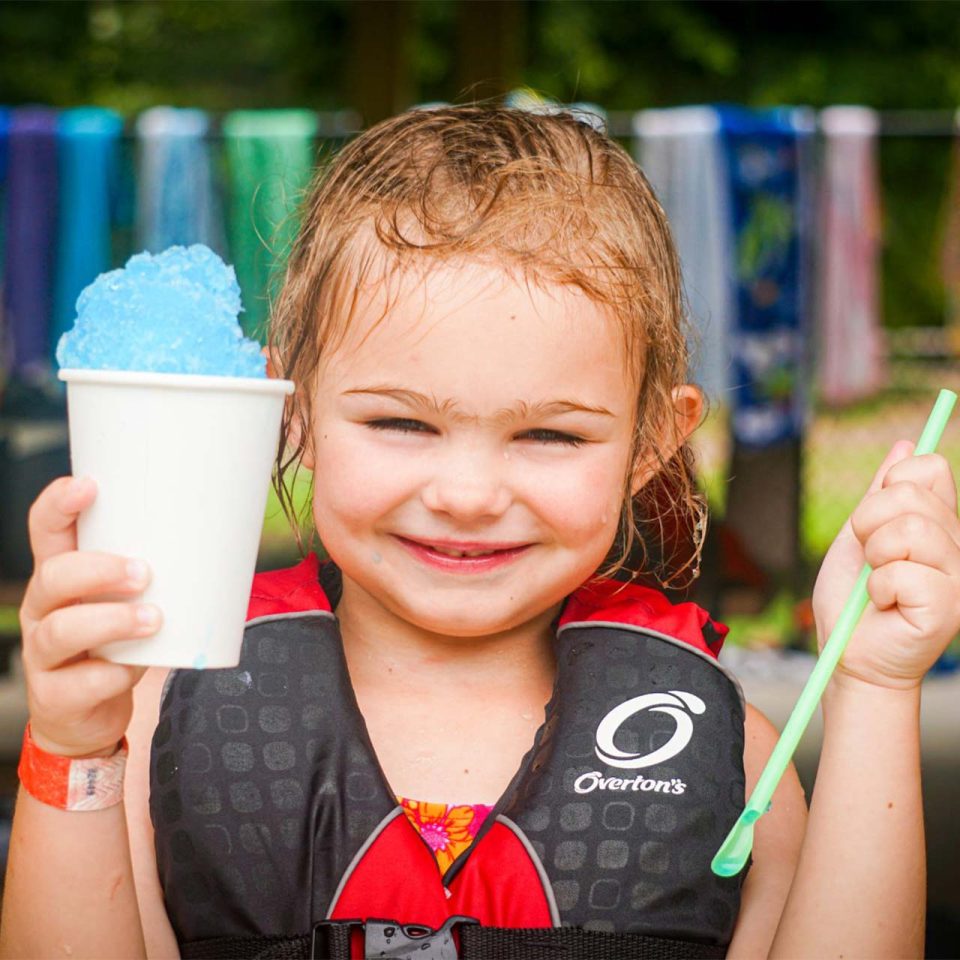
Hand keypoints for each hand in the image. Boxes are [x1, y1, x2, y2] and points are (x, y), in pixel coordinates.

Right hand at [19, 476, 160, 757]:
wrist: (90, 716)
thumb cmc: (118, 643)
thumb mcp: (129, 601)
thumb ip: (155, 570)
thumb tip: (224, 530)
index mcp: (62, 577)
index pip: (46, 530)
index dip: (59, 504)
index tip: (89, 485)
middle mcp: (44, 609)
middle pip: (52, 577)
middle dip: (98, 569)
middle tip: (144, 573)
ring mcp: (44, 654)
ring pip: (62, 629)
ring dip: (112, 620)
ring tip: (153, 619)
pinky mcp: (57, 695)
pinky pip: (81, 682)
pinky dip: (113, 675)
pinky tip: (134, 669)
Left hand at [812, 441, 959, 690]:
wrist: (848, 653)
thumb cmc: (850, 600)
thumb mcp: (856, 535)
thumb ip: (881, 492)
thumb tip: (905, 445)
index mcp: (937, 524)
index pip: (929, 467)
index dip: (889, 486)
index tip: (871, 519)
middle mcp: (957, 545)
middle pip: (912, 494)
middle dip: (868, 522)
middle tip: (868, 557)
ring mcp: (957, 576)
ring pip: (911, 530)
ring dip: (875, 557)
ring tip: (876, 583)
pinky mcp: (949, 606)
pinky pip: (903, 573)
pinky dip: (878, 589)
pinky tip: (885, 605)